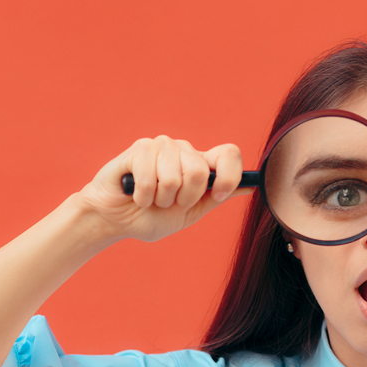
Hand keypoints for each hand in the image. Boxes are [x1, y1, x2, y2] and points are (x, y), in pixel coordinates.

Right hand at [73, 135, 249, 241]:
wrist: (116, 220)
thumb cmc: (152, 216)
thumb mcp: (191, 212)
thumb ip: (217, 196)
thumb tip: (251, 186)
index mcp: (200, 165)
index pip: (229, 154)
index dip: (229, 176)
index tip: (219, 195)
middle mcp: (184, 151)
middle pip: (201, 170)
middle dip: (185, 197)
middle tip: (170, 203)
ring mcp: (162, 146)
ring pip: (175, 175)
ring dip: (161, 198)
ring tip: (151, 199)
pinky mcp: (139, 149)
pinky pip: (149, 174)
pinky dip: (144, 195)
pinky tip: (137, 194)